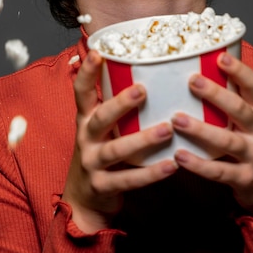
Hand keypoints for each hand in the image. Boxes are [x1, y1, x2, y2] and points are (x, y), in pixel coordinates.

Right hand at [62, 50, 177, 232]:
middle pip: (100, 118)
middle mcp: (85, 139)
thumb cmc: (100, 152)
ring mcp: (92, 164)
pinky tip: (172, 165)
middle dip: (120, 104)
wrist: (83, 200)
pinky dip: (151, 173)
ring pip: (116, 150)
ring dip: (142, 139)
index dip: (87, 72)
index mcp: (85, 119)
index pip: (80, 91)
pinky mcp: (103, 187)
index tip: (98, 53)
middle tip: (142, 90)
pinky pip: (129, 180)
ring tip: (167, 129)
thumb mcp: (99, 128)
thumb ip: (114, 105)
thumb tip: (144, 72)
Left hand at [171, 52, 252, 223]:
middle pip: (239, 109)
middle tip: (192, 80)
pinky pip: (219, 171)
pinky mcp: (244, 178)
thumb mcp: (251, 119)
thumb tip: (199, 68)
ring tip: (176, 119)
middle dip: (216, 94)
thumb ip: (232, 99)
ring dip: (200, 130)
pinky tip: (178, 156)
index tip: (221, 57)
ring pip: (227, 141)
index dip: (239, 70)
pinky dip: (198, 164)